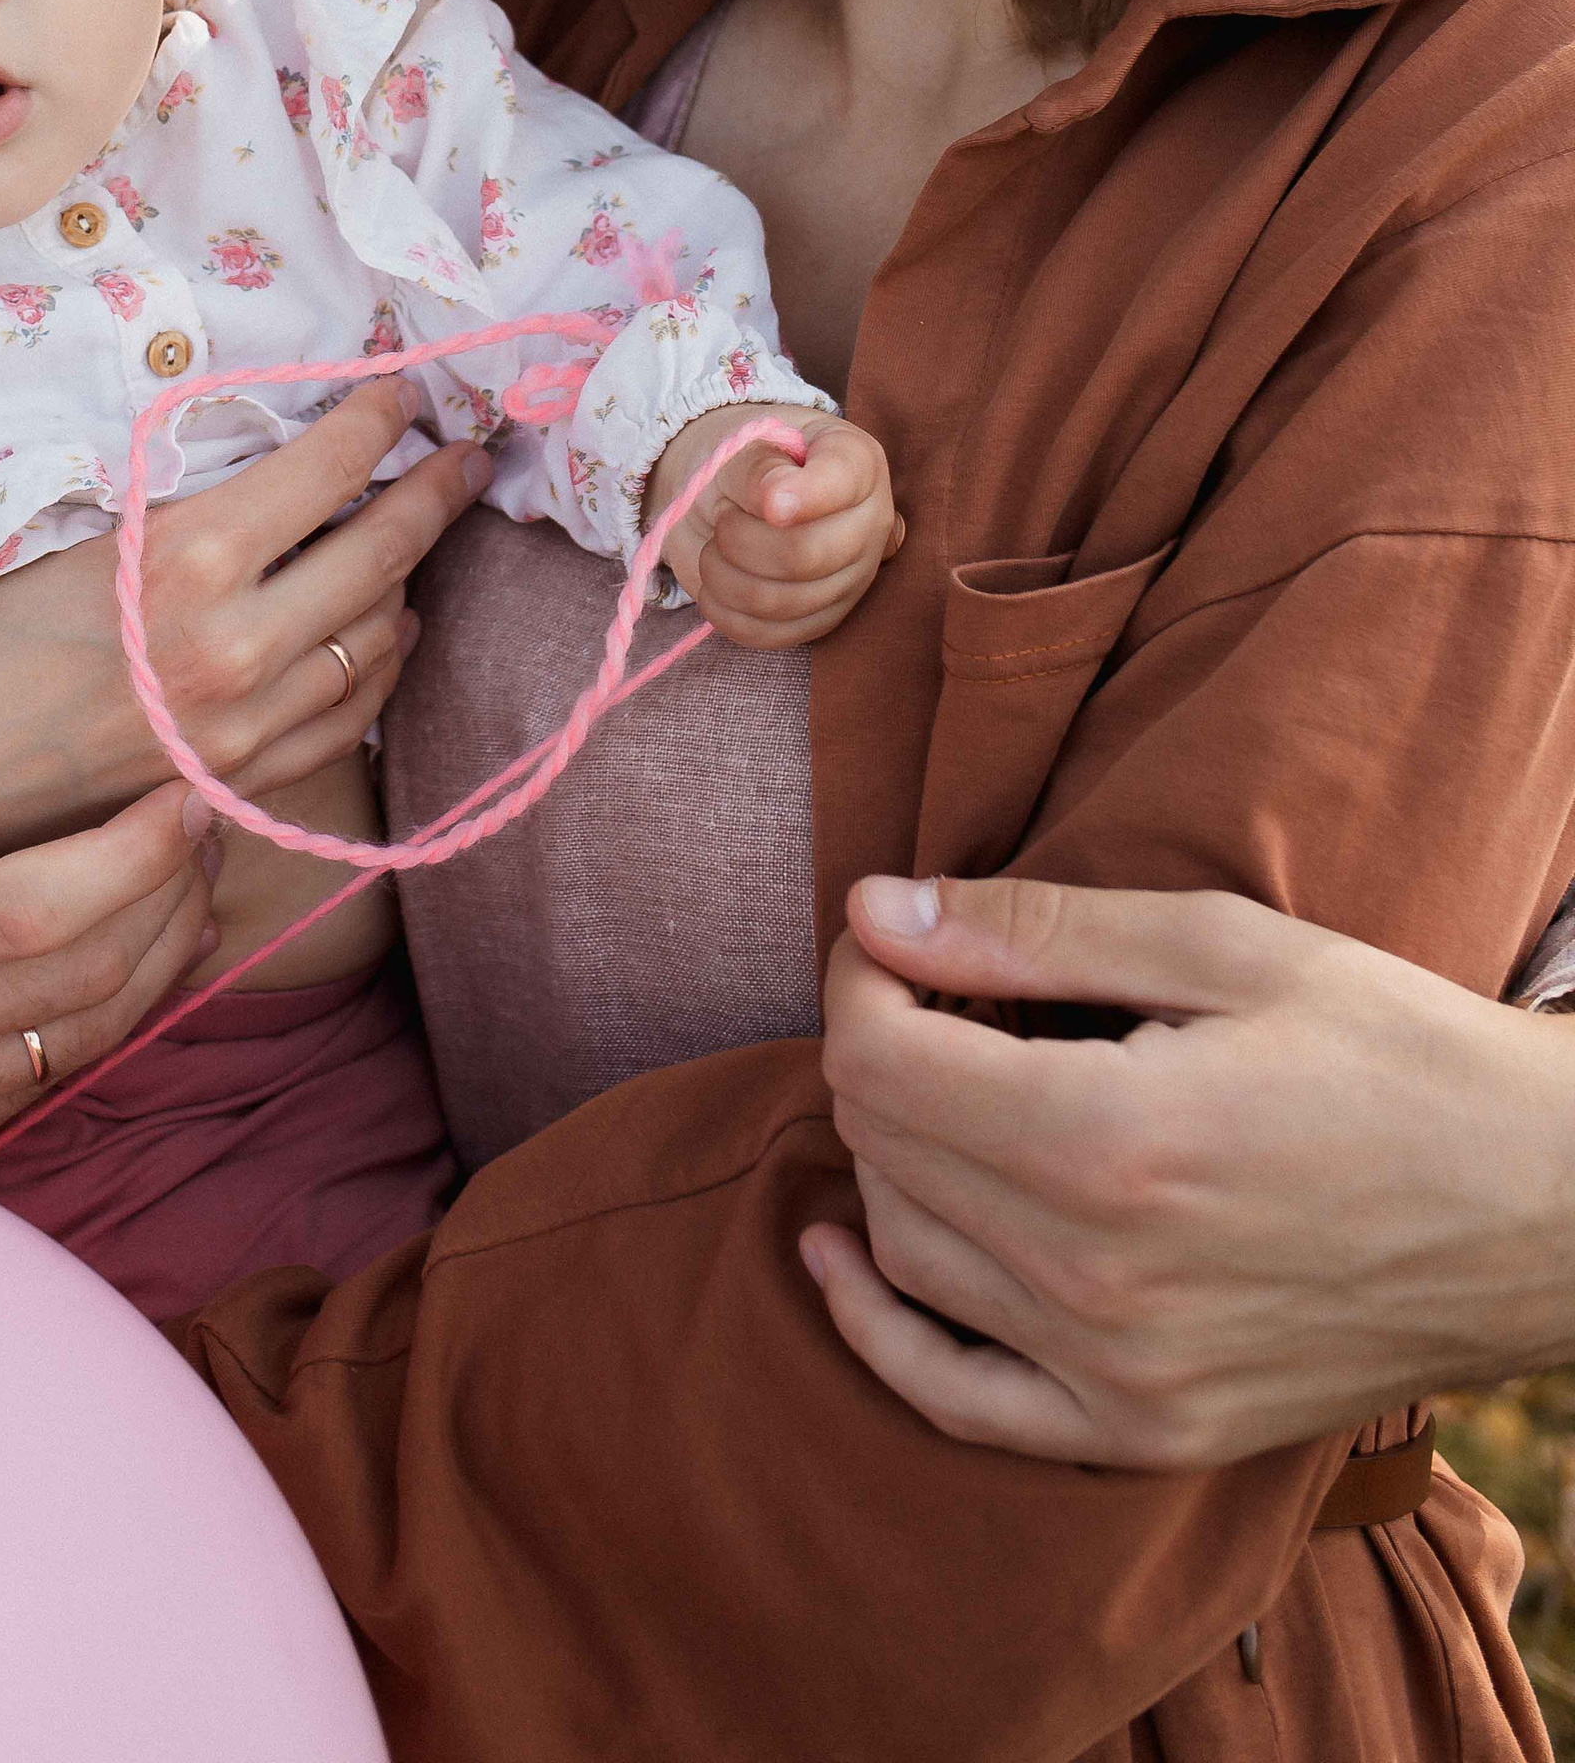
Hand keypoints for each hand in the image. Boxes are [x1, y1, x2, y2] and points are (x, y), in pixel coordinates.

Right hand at [0, 382, 485, 853]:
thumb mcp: (75, 528)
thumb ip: (180, 496)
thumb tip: (267, 451)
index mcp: (187, 560)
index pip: (328, 468)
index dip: (377, 418)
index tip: (402, 389)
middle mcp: (236, 647)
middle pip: (382, 554)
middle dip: (436, 492)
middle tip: (469, 455)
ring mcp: (246, 727)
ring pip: (379, 640)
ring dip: (410, 580)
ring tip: (422, 535)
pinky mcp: (237, 783)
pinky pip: (349, 719)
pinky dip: (379, 665)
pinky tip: (382, 635)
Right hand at [0, 576, 220, 1164]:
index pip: (28, 908)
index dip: (135, 856)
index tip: (189, 790)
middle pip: (77, 980)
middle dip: (170, 896)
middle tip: (207, 814)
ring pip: (73, 1045)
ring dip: (157, 959)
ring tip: (187, 872)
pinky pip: (37, 1091)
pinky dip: (102, 1021)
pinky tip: (131, 950)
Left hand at [653, 407, 899, 649]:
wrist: (722, 500)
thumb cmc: (741, 465)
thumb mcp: (741, 446)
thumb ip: (759, 466)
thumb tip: (776, 502)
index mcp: (857, 463)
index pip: (843, 482)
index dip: (804, 497)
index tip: (767, 504)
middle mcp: (868, 523)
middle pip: (806, 554)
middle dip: (740, 539)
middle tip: (722, 516)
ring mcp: (851, 578)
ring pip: (783, 600)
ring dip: (724, 574)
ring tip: (714, 547)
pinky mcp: (823, 619)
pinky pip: (772, 634)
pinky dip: (726, 612)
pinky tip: (714, 585)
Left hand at [809, 872, 1574, 1468]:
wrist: (1548, 1209)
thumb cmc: (1396, 1053)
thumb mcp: (1222, 947)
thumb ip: (1031, 931)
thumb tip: (871, 910)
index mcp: (1111, 1144)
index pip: (879, 1059)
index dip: (863, 975)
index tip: (897, 934)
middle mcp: (1096, 1280)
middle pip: (881, 1147)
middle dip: (879, 1046)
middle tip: (935, 989)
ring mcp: (1119, 1376)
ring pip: (903, 1252)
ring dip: (888, 1156)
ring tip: (942, 1083)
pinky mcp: (1146, 1433)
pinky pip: (954, 1398)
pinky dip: (880, 1325)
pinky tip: (840, 1252)